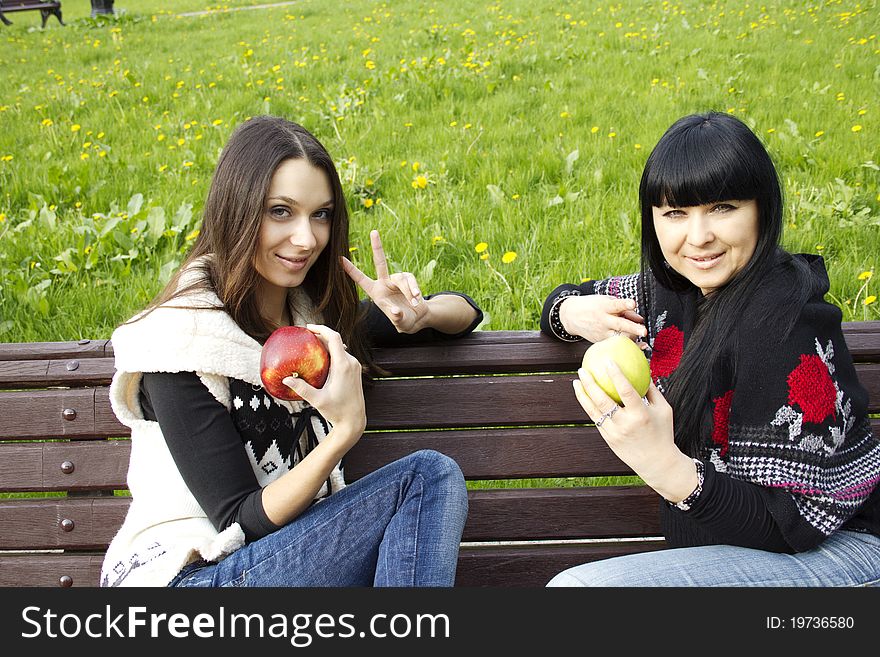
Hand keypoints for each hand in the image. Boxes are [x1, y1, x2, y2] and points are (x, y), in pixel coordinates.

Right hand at [282, 324, 365, 439]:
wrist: (354, 420)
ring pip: (340, 348)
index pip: (334, 338)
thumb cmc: (337, 411)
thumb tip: (286, 379)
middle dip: (320, 335)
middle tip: (305, 335)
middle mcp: (351, 363)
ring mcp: (355, 366)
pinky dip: (332, 352)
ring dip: (326, 343)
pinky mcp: (355, 371)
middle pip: (336, 341)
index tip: (308, 327)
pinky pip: (343, 355)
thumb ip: (302, 388)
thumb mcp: (317, 400)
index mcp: (343, 365)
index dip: (321, 328)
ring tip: (311, 344)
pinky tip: (320, 357)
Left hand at [341, 229, 428, 333]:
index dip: (351, 270)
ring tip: (414, 302)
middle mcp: (385, 283)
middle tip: (374, 232)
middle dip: (377, 246)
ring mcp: (397, 280)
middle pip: (380, 262)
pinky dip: (414, 289)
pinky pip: (411, 280)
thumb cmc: (404, 321)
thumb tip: (396, 311)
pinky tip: (416, 299)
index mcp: (375, 292)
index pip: (361, 279)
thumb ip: (397, 317)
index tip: (340, 259)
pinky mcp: (409, 279)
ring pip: (401, 278)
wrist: (418, 318)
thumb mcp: (400, 322)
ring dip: (408, 291)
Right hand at [559, 294, 646, 345]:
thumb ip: (623, 309)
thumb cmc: (593, 307)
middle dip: (632, 328)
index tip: (633, 303)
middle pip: (619, 324)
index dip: (624, 304)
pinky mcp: (599, 341)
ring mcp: (601, 332)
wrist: (571, 316)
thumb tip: (639, 318)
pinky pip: (615, 344)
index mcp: (604, 306)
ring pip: (618, 338)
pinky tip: (638, 347)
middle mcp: (603, 320)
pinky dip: (626, 346)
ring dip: (631, 340)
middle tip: (644, 331)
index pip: (616, 305)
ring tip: (643, 343)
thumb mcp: (606, 301)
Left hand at [572, 360, 695, 500]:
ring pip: (593, 411)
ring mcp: (614, 433)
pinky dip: (588, 406)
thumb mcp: (664, 410)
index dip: (616, 375)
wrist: (657, 463)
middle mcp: (625, 424)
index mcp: (640, 415)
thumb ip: (652, 390)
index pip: (625, 391)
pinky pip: (595, 419)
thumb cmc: (662, 432)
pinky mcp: (608, 439)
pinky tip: (584, 396)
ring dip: (582, 395)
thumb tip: (644, 369)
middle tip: (582, 369)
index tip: (607, 361)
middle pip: (602, 400)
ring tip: (576, 381)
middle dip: (590, 383)